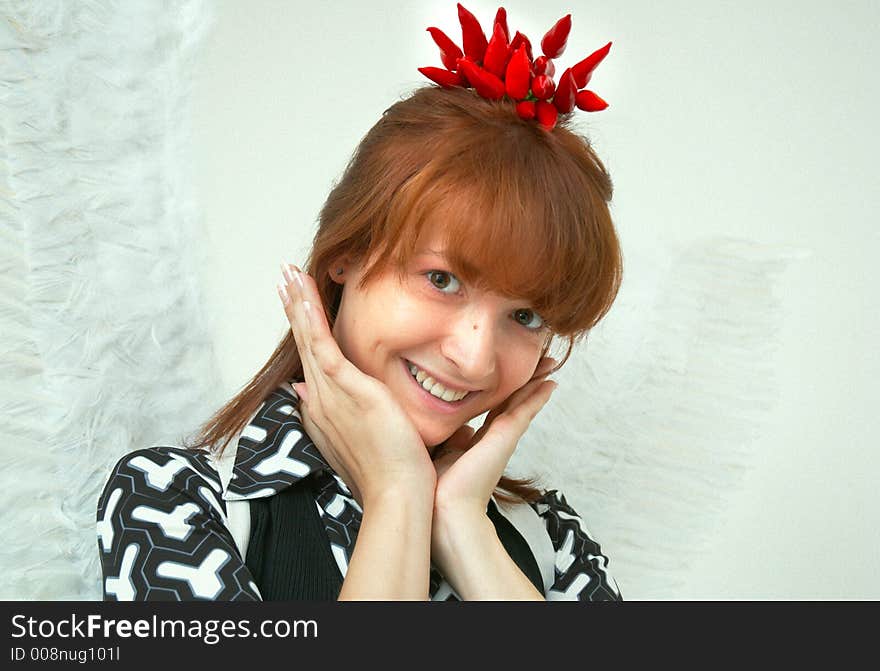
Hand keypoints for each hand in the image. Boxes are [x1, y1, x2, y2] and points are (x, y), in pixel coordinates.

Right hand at [277, 264, 435, 506]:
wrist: (398, 493)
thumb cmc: (388, 469)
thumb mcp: (356, 435)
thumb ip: (331, 413)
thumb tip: (304, 391)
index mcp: (326, 407)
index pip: (310, 359)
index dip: (301, 328)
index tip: (296, 302)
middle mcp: (320, 398)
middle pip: (303, 344)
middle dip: (293, 307)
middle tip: (284, 274)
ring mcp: (330, 393)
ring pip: (308, 340)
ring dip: (297, 304)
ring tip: (288, 272)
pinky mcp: (347, 390)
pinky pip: (322, 347)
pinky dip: (311, 320)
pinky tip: (303, 295)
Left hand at [430, 356, 557, 518]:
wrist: (446, 509)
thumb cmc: (435, 489)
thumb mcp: (437, 454)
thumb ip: (446, 439)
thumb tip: (456, 429)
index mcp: (476, 442)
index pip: (493, 408)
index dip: (502, 390)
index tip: (509, 374)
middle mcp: (493, 438)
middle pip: (512, 401)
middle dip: (524, 382)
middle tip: (540, 363)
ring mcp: (502, 438)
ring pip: (522, 402)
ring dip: (535, 383)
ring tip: (550, 365)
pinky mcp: (506, 437)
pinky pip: (525, 410)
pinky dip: (538, 396)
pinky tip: (550, 384)